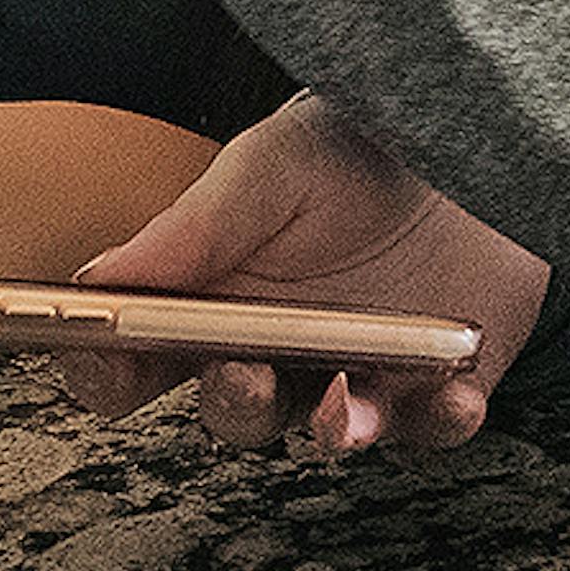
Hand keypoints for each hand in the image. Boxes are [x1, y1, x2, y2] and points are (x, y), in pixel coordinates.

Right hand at [58, 93, 551, 456]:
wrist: (469, 139)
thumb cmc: (353, 149)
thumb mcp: (271, 164)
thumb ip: (194, 227)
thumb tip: (99, 280)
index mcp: (212, 297)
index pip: (135, 358)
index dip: (105, 368)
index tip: (105, 350)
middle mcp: (275, 350)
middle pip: (231, 409)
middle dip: (233, 401)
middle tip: (243, 373)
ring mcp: (356, 376)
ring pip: (326, 431)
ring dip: (332, 426)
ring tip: (345, 396)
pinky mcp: (435, 390)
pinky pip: (432, 430)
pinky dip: (440, 420)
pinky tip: (451, 393)